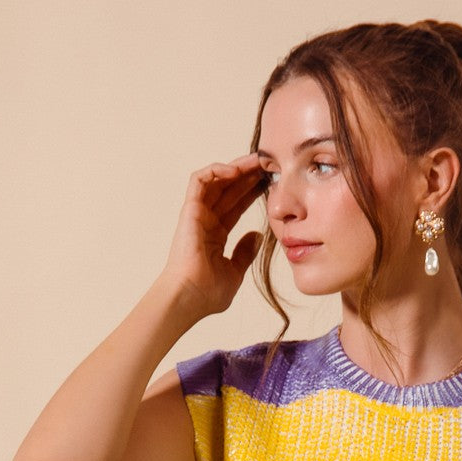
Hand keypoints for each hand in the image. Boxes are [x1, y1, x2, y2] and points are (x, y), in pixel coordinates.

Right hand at [161, 154, 264, 317]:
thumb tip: (257, 236)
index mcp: (215, 235)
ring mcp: (196, 215)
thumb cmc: (208, 292)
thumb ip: (244, 253)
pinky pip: (200, 180)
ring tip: (256, 162)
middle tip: (269, 164)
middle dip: (248, 175)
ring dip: (235, 168)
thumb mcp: (234, 272)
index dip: (252, 193)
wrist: (191, 297)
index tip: (271, 184)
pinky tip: (236, 170)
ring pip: (216, 180)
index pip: (236, 206)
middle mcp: (205, 222)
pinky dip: (216, 171)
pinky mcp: (189, 210)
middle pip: (228, 190)